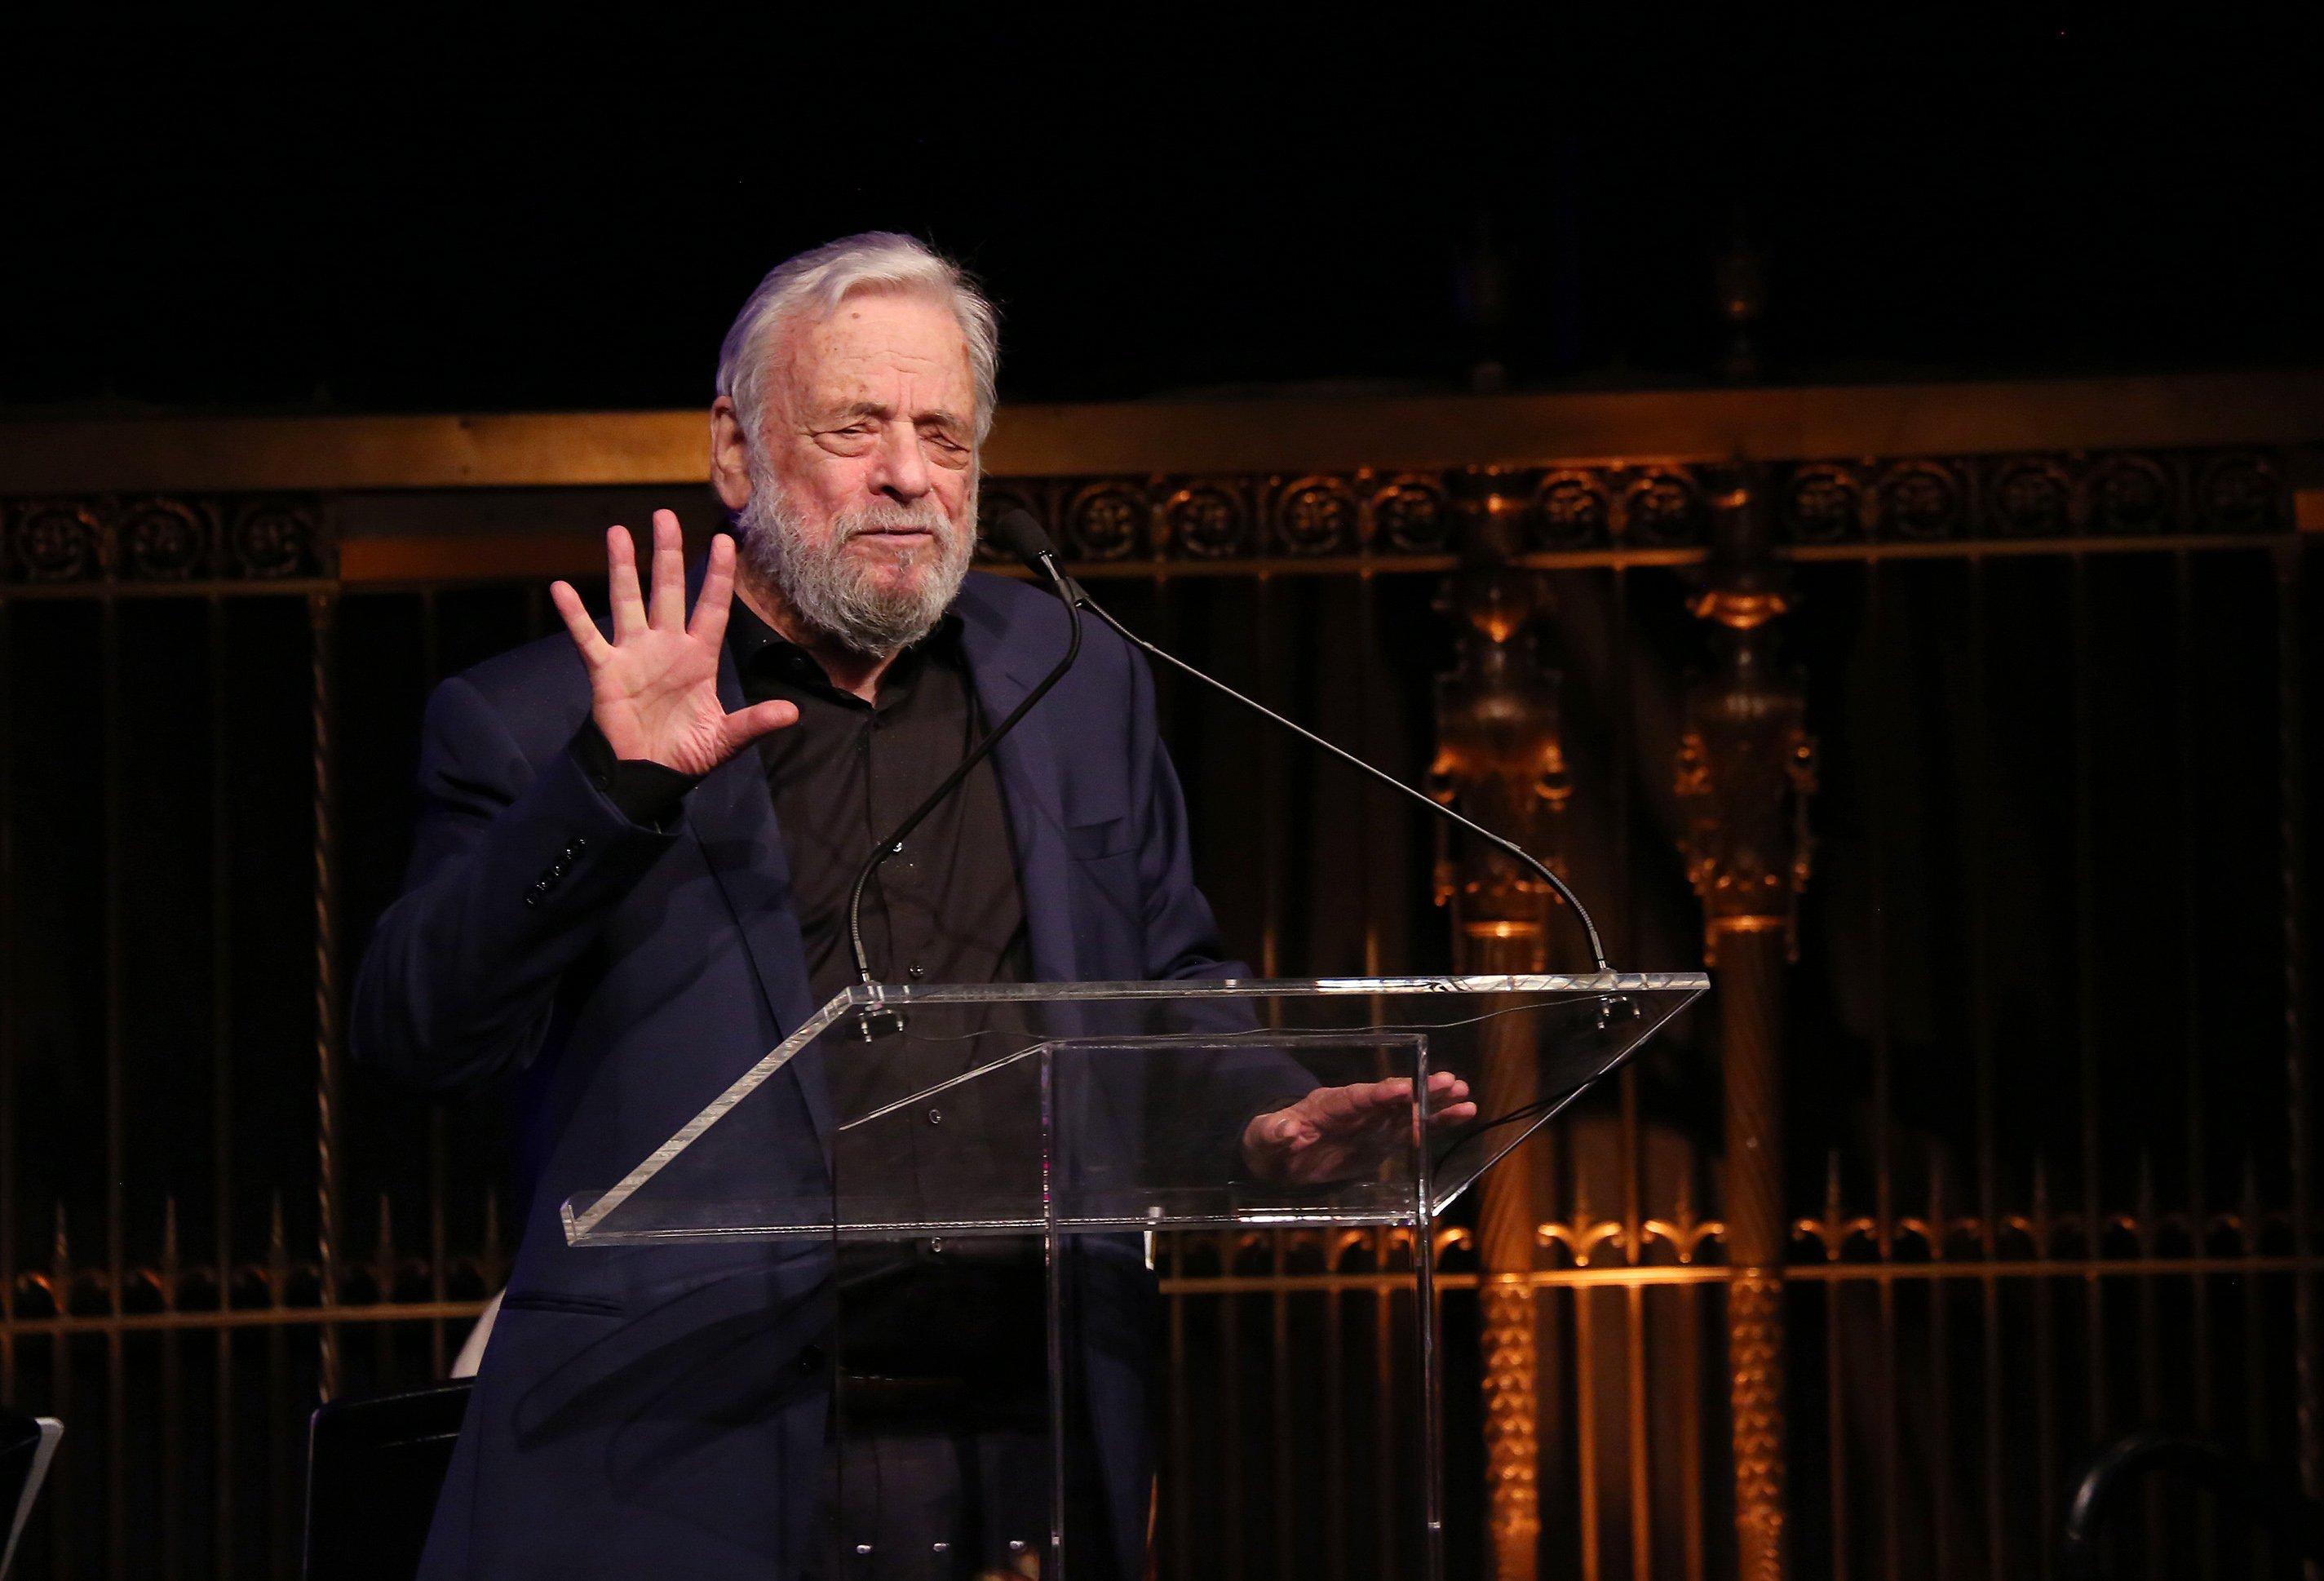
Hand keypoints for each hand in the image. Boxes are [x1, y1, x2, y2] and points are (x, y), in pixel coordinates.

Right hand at [550, 511, 798, 775]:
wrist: (646, 776)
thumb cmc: (686, 754)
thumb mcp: (725, 739)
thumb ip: (754, 723)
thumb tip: (792, 714)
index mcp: (698, 657)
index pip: (711, 607)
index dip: (718, 576)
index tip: (725, 541)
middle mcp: (666, 646)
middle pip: (667, 590)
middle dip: (667, 553)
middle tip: (665, 516)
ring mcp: (634, 654)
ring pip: (628, 601)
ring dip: (622, 567)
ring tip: (618, 532)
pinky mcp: (606, 671)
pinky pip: (587, 637)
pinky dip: (574, 614)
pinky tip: (560, 587)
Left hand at [1240, 1070, 1476, 1185]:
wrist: (1280, 1156)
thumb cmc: (1271, 1143)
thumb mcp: (1266, 1140)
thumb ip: (1276, 1135)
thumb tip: (1286, 1131)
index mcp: (1328, 1105)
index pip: (1357, 1097)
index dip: (1379, 1094)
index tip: (1404, 1089)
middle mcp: (1357, 1108)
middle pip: (1391, 1097)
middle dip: (1419, 1090)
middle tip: (1450, 1082)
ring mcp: (1372, 1122)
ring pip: (1408, 1109)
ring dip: (1435, 1103)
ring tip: (1465, 1096)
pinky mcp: (1383, 1138)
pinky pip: (1413, 1128)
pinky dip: (1436, 1122)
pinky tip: (1462, 1115)